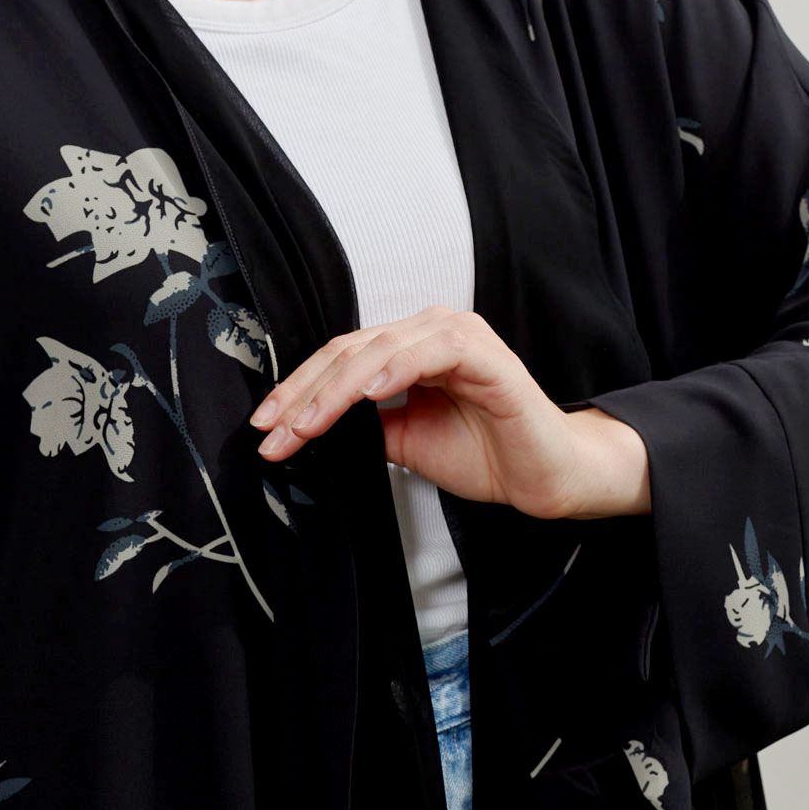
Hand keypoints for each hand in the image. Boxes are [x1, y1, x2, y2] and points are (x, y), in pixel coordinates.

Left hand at [248, 306, 650, 519]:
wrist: (542, 478)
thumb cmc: (484, 454)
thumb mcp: (403, 441)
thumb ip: (362, 425)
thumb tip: (305, 429)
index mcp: (410, 346)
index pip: (339, 359)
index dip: (297, 392)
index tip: (265, 429)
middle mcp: (430, 331)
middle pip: (347, 350)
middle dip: (302, 394)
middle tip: (271, 433)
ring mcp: (457, 336)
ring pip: (376, 350)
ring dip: (332, 391)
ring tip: (303, 427)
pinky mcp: (483, 354)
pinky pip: (426, 353)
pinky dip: (389, 373)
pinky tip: (361, 398)